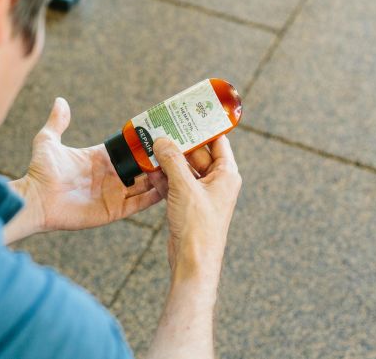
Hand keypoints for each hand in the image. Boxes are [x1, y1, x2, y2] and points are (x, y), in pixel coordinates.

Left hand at [6, 98, 163, 240]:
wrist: (36, 200)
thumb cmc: (40, 172)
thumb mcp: (48, 141)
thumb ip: (57, 122)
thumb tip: (60, 101)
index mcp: (99, 158)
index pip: (128, 149)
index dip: (143, 143)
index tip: (160, 133)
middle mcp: (110, 176)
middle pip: (141, 167)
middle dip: (157, 160)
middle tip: (178, 149)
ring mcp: (114, 194)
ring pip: (145, 185)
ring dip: (161, 177)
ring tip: (180, 167)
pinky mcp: (115, 210)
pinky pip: (140, 203)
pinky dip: (155, 196)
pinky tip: (171, 187)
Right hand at [153, 135, 241, 279]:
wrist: (193, 262)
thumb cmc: (198, 226)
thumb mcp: (184, 187)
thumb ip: (172, 160)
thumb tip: (162, 140)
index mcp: (226, 175)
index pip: (218, 142)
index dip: (204, 128)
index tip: (189, 114)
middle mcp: (216, 182)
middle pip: (197, 154)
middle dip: (179, 143)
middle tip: (161, 128)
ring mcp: (201, 194)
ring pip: (183, 169)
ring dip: (168, 160)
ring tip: (151, 145)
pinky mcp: (187, 205)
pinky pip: (175, 183)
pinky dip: (164, 176)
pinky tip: (149, 168)